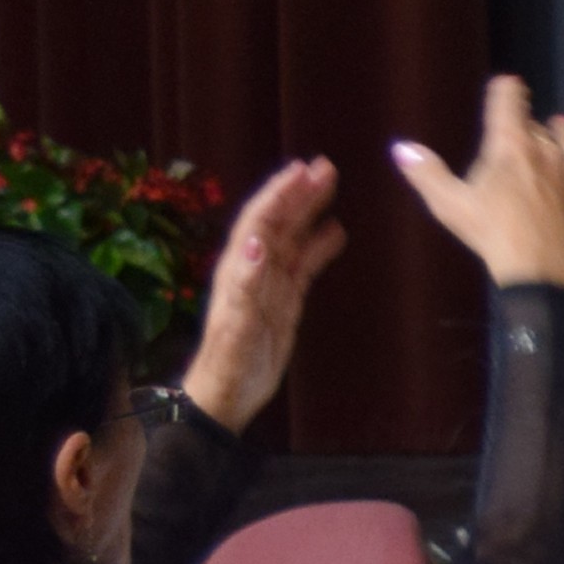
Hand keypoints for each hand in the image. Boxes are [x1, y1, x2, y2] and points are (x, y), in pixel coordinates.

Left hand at [178, 157, 349, 432]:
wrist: (227, 396)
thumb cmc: (230, 365)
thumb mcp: (238, 327)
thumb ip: (248, 284)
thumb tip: (259, 241)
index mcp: (239, 270)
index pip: (260, 222)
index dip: (279, 195)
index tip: (301, 170)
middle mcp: (253, 270)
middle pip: (276, 222)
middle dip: (297, 193)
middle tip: (324, 167)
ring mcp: (269, 284)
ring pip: (291, 238)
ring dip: (309, 210)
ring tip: (330, 185)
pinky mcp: (284, 301)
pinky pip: (303, 264)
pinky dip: (319, 245)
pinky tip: (336, 232)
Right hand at [385, 75, 563, 294]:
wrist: (540, 268)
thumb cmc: (491, 232)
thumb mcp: (450, 204)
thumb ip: (427, 173)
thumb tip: (401, 147)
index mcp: (510, 145)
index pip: (508, 103)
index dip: (506, 91)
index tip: (507, 85)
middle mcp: (546, 149)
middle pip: (538, 126)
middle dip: (528, 126)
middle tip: (523, 132)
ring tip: (561, 126)